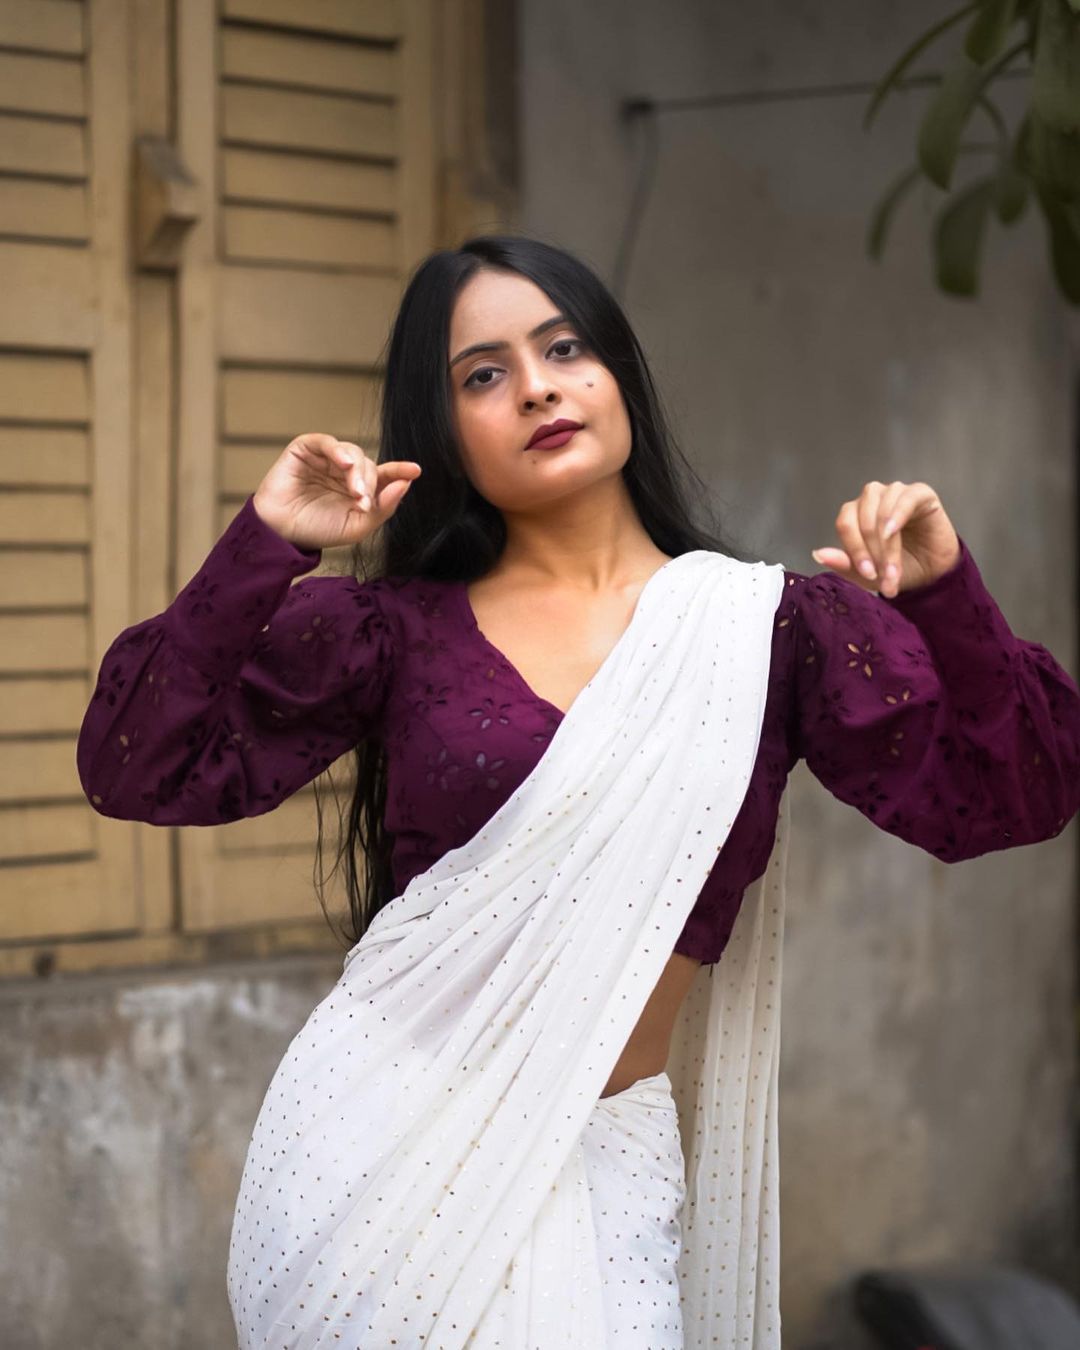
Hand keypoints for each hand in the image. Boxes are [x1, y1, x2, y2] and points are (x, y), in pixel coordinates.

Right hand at [252, 433, 421, 550]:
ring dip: (357, 471)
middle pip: (369, 465)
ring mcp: (326, 459)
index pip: (384, 475)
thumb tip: (404, 485)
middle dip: (370, 481)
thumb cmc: (318, 529)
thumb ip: (382, 508)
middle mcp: (344, 471)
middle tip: (363, 500)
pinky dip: (338, 451)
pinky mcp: (306, 449)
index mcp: (359, 487)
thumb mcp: (357, 526)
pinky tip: (344, 464)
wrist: (282, 532)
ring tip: (354, 491)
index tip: (415, 471)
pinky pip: (327, 442)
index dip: (399, 471)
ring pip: (352, 452)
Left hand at [810, 480, 960, 597]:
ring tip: (893, 567)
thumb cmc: (900, 569)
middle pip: (862, 518)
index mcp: (856, 514)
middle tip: (883, 576)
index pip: (845, 523)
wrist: (933, 575)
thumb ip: (844, 563)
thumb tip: (818, 554)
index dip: (854, 549)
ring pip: (882, 509)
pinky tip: (893, 532)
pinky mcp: (921, 494)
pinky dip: (897, 514)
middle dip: (872, 551)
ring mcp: (896, 493)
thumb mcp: (868, 574)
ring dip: (886, 542)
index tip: (867, 574)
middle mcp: (873, 499)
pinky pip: (906, 497)